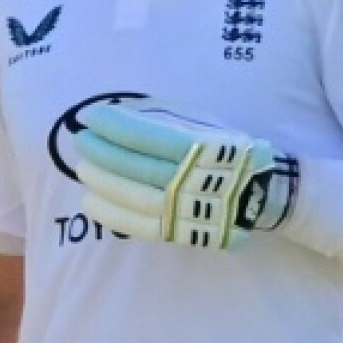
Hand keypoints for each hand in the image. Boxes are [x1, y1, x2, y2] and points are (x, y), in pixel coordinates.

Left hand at [75, 97, 296, 250]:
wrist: (262, 190)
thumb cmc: (227, 149)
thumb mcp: (204, 123)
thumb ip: (165, 117)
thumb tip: (122, 111)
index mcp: (200, 146)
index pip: (147, 135)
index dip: (114, 125)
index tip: (90, 115)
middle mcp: (192, 178)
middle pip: (136, 166)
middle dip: (102, 152)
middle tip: (80, 140)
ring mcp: (186, 207)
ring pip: (134, 196)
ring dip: (103, 182)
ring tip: (81, 169)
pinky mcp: (181, 231)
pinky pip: (140, 225)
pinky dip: (112, 214)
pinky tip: (90, 201)